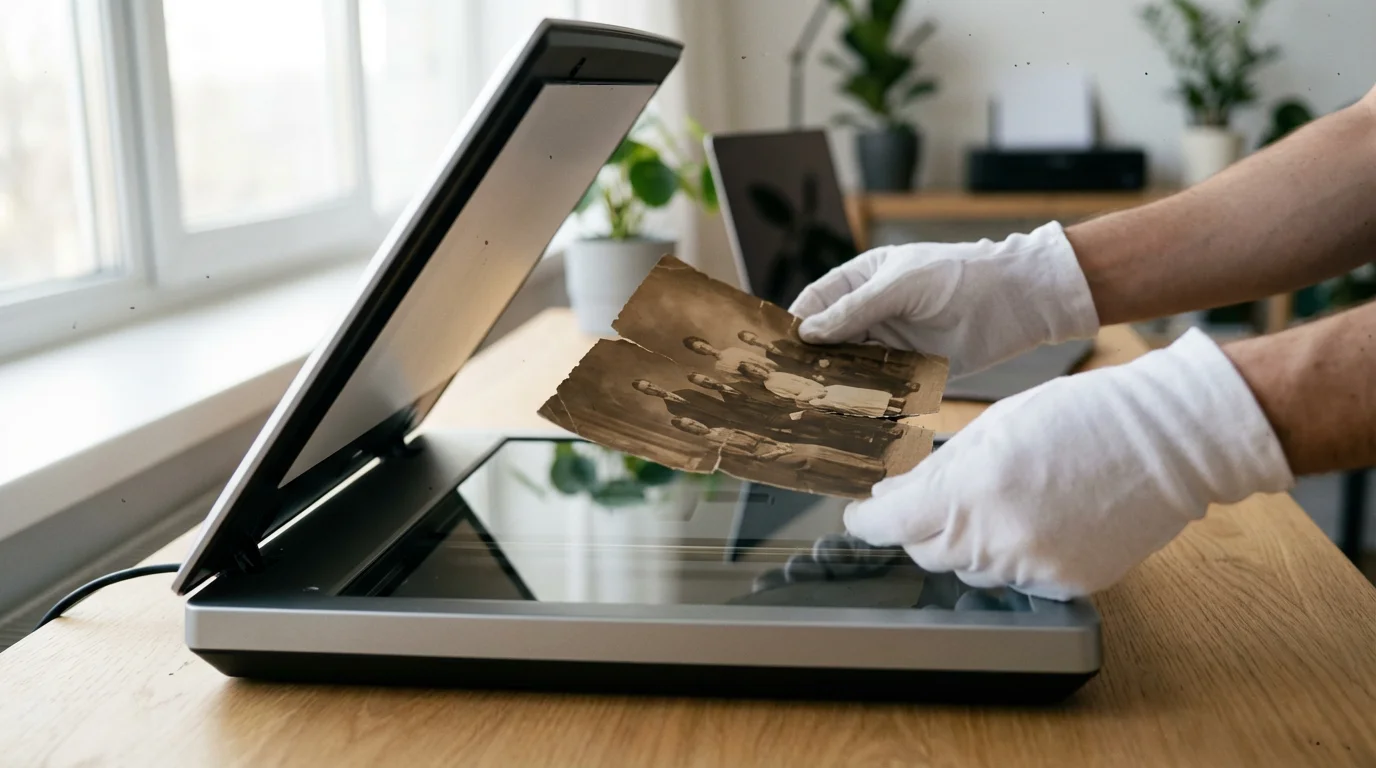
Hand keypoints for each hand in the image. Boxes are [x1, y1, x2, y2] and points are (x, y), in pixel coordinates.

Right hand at [789, 222, 1100, 376]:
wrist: (1017, 299)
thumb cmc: (958, 275)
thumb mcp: (900, 285)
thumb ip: (855, 310)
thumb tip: (808, 333)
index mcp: (860, 281)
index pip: (814, 304)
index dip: (793, 326)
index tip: (774, 351)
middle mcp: (869, 314)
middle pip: (827, 342)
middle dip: (810, 362)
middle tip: (788, 388)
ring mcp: (889, 343)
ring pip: (850, 368)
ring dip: (836, 385)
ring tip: (815, 407)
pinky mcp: (912, 370)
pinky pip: (880, 388)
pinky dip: (866, 401)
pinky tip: (852, 414)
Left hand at [842, 329, 1293, 599]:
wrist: (1168, 441)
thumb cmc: (1081, 417)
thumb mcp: (993, 427)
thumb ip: (936, 470)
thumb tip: (890, 497)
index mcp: (972, 489)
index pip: (892, 525)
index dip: (869, 521)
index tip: (861, 515)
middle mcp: (997, 537)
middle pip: (926, 552)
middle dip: (918, 527)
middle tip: (930, 500)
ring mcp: (1033, 567)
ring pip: (969, 570)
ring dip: (966, 542)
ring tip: (999, 501)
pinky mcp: (1065, 584)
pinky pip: (1014, 580)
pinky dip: (1010, 556)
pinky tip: (1035, 521)